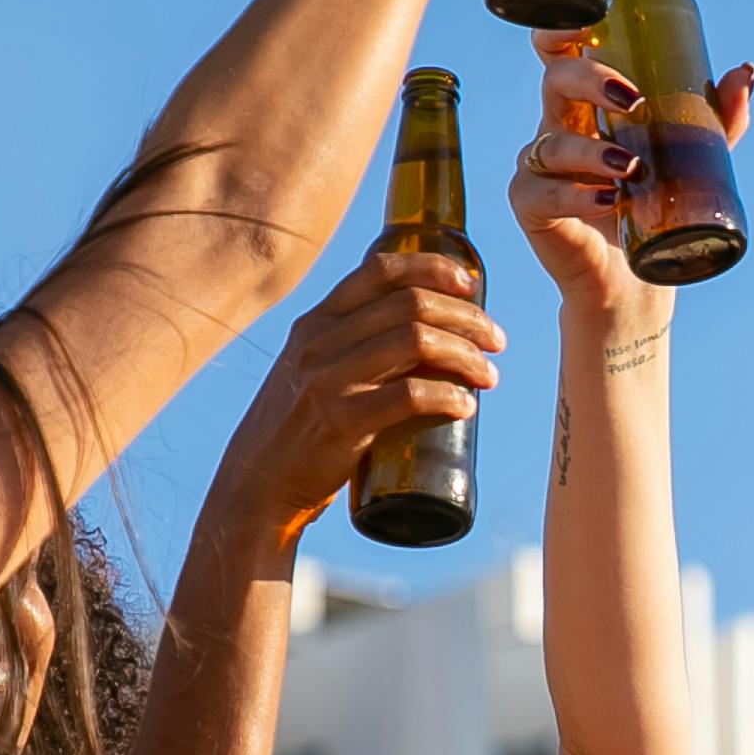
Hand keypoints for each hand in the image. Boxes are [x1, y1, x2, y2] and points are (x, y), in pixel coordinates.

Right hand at [209, 251, 503, 541]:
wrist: (257, 486)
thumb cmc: (301, 430)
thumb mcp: (314, 370)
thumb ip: (352, 346)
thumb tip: (426, 333)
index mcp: (316, 322)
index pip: (380, 270)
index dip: (432, 268)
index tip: (470, 285)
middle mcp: (319, 342)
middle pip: (410, 304)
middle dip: (467, 318)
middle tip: (496, 342)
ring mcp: (327, 380)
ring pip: (415, 342)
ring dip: (465, 356)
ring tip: (489, 376)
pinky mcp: (340, 422)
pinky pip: (408, 396)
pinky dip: (448, 396)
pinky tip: (466, 406)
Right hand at [506, 32, 753, 322]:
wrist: (636, 276)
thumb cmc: (654, 203)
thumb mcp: (690, 154)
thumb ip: (717, 116)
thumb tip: (745, 72)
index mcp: (585, 102)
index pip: (560, 51)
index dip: (562, 28)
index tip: (588, 24)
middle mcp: (557, 125)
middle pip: (556, 80)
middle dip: (589, 80)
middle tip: (632, 99)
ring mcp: (539, 166)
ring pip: (553, 143)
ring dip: (591, 153)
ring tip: (630, 169)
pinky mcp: (530, 206)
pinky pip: (543, 194)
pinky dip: (577, 196)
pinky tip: (607, 200)